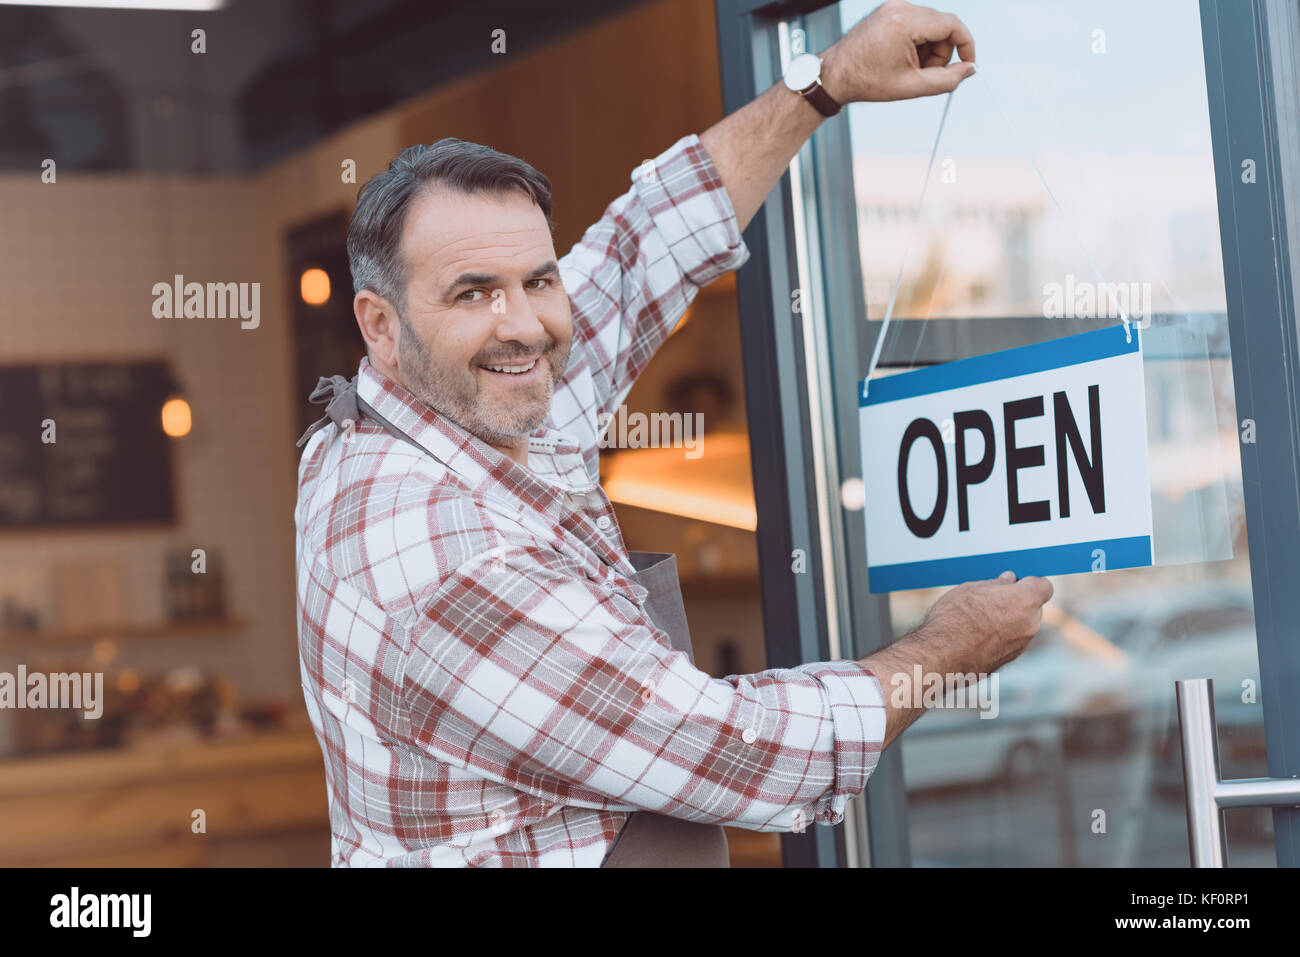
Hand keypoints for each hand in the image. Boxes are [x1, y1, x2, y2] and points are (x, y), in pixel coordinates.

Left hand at [820, 0, 975, 102]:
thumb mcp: (911, 87)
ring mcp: (893, 6)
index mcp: (904, 23)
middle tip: (925, 74)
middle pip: (942, 25)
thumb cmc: (865, 81)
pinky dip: (917, 41)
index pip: (952, 24)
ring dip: (929, 48)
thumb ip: (947, 80)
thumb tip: (970, 69)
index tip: (968, 63)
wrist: (834, 75)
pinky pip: (916, 23)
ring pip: (931, 24)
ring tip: (910, 69)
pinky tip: (902, 58)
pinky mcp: (889, 10)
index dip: (966, 45)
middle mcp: (899, 8)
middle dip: (942, 52)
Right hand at [916, 571, 1053, 674]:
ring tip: (978, 620)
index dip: (1029, 582)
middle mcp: (1030, 625)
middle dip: (1017, 602)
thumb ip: (996, 584)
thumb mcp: (970, 589)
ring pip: (1022, 626)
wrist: (940, 656)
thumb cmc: (953, 619)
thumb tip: (1008, 581)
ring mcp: (1022, 645)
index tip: (1015, 582)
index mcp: (1024, 601)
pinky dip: (1000, 638)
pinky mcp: (1010, 660)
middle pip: (1033, 607)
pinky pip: (1011, 642)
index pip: (1043, 585)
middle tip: (991, 600)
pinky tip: (976, 636)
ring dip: (1008, 621)